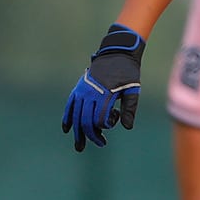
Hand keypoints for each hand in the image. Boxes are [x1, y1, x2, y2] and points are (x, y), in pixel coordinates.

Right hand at [62, 24, 145, 150]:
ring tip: (79, 146)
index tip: (115, 119)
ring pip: (76, 116)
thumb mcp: (133, 88)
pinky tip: (66, 129)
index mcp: (104, 93)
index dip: (107, 125)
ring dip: (78, 132)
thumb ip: (130, 108)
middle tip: (101, 144)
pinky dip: (67, 118)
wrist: (116, 53)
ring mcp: (82, 91)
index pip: (100, 118)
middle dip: (92, 135)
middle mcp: (90, 93)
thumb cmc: (127, 71)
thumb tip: (127, 127)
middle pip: (86, 120)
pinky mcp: (78, 88)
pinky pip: (70, 105)